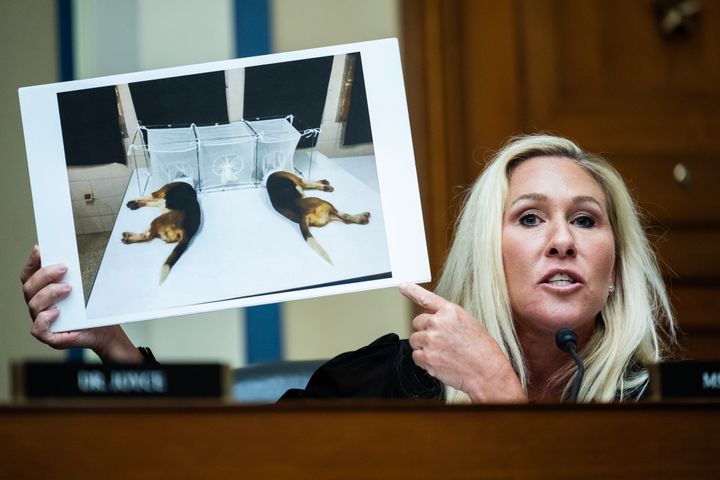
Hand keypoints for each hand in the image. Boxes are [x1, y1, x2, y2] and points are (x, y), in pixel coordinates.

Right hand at [20, 246, 141, 362]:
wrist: (105, 330)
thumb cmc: (93, 311)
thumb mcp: (86, 288)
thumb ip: (75, 274)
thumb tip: (75, 253)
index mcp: (44, 293)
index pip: (30, 276)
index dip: (31, 263)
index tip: (39, 249)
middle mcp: (40, 307)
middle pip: (29, 288)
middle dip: (45, 275)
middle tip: (64, 268)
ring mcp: (43, 322)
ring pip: (34, 305)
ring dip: (50, 293)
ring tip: (69, 288)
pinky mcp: (50, 336)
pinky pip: (38, 329)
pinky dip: (45, 318)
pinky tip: (57, 312)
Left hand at [400, 283, 525, 402]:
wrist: (486, 372)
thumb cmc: (482, 350)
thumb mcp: (468, 323)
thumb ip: (448, 318)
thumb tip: (432, 318)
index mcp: (450, 311)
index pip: (426, 298)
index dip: (412, 291)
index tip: (403, 286)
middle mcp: (438, 323)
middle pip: (417, 322)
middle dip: (424, 330)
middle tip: (439, 340)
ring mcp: (430, 340)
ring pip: (415, 339)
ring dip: (424, 346)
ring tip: (442, 352)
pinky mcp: (427, 357)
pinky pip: (416, 356)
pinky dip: (424, 360)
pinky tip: (439, 361)